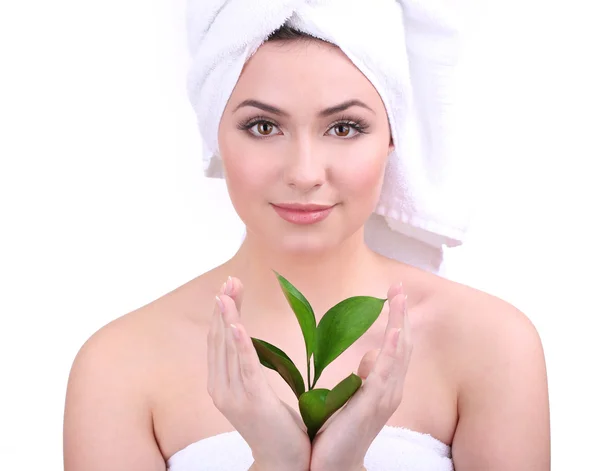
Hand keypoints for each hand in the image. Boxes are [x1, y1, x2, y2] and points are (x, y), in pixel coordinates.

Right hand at [207, 277, 310, 470]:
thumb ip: (248, 369)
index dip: (221, 312)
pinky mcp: (253, 402)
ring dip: (229, 317)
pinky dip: (240, 344)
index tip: (228, 287)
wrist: (283, 462)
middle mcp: (220, 388)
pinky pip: (246, 367)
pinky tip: (238, 325)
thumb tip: (249, 344)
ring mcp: (234, 396)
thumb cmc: (274, 425)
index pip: (217, 340)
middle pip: (219, 339)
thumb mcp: (256, 392)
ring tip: (229, 292)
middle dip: (224, 307)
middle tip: (230, 280)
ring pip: (228, 348)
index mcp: (220, 384)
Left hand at [309, 284, 411, 470]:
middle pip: (404, 344)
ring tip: (400, 298)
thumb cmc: (341, 430)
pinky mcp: (373, 405)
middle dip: (402, 314)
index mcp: (386, 385)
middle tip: (399, 287)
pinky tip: (396, 333)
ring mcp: (385, 397)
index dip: (399, 318)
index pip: (398, 345)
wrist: (332, 464)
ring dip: (401, 324)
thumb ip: (366, 376)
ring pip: (400, 354)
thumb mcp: (354, 396)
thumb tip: (371, 356)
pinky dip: (394, 351)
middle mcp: (391, 389)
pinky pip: (387, 374)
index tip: (395, 292)